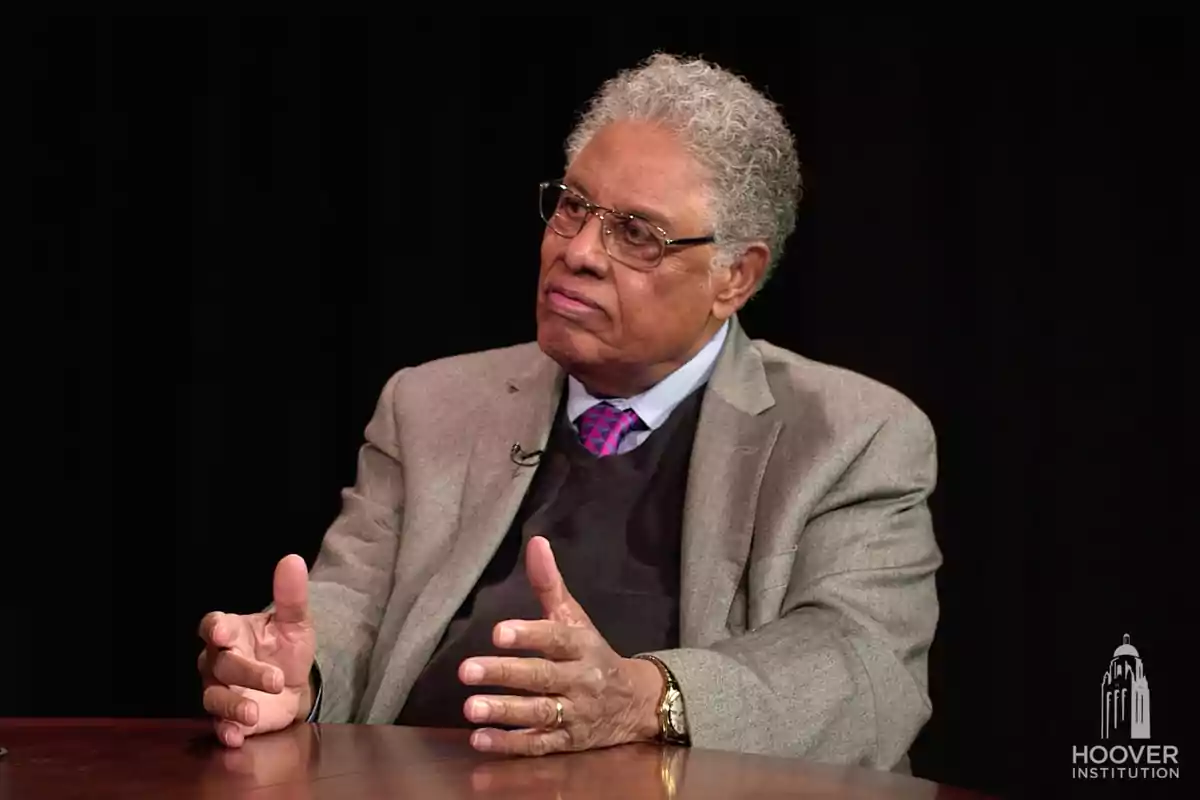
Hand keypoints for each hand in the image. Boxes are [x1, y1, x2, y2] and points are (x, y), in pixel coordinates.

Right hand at [197, 554, 315, 746]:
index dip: (216, 628)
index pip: (213, 625)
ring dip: (232, 705)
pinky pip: (219, 725)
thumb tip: (292, 560)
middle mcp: (218, 660)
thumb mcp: (296, 623)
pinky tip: (236, 736)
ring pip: (214, 696)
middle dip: (245, 672)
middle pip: (220, 664)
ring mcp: (220, 689)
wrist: (295, 687)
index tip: (223, 632)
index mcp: (232, 631)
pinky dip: (225, 731)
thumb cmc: (287, 649)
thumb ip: (291, 595)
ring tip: (252, 713)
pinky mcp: (227, 717)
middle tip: (274, 678)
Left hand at [458, 536, 663, 755]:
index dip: (528, 634)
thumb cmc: (593, 654)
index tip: (498, 632)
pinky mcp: (567, 742)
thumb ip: (550, 584)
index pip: (555, 638)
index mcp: (581, 645)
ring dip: (504, 711)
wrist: (636, 704)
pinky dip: (510, 744)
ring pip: (539, 714)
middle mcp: (580, 680)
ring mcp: (574, 714)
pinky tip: (480, 740)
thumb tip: (536, 541)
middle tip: (466, 670)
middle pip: (541, 676)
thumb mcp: (576, 618)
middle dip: (504, 674)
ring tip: (470, 708)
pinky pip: (539, 745)